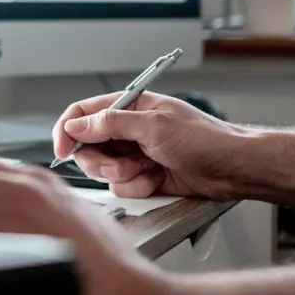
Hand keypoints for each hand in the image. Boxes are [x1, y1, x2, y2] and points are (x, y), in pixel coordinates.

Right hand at [52, 91, 246, 200]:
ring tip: (148, 170)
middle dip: (102, 162)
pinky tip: (157, 180)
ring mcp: (135, 154)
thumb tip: (77, 125)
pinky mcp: (143, 176)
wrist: (232, 169)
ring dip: (124, 176)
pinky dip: (137, 187)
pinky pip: (122, 187)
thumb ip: (111, 123)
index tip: (61, 151)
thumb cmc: (205, 139)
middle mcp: (128, 129)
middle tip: (122, 166)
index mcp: (130, 106)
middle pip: (88, 147)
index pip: (83, 113)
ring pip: (103, 171)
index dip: (67, 131)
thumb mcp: (154, 126)